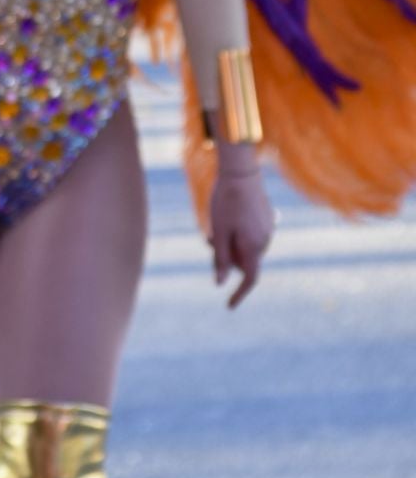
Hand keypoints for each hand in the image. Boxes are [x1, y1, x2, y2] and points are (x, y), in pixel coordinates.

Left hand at [209, 157, 274, 308]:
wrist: (241, 171)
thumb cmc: (226, 202)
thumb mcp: (219, 232)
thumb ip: (220, 259)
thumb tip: (220, 283)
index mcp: (254, 247)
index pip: (250, 279)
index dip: (239, 294)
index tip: (229, 306)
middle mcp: (265, 240)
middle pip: (244, 261)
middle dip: (227, 257)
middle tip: (208, 239)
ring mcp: (268, 228)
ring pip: (247, 247)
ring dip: (231, 244)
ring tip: (215, 226)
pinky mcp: (267, 218)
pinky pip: (252, 234)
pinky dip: (238, 234)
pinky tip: (227, 218)